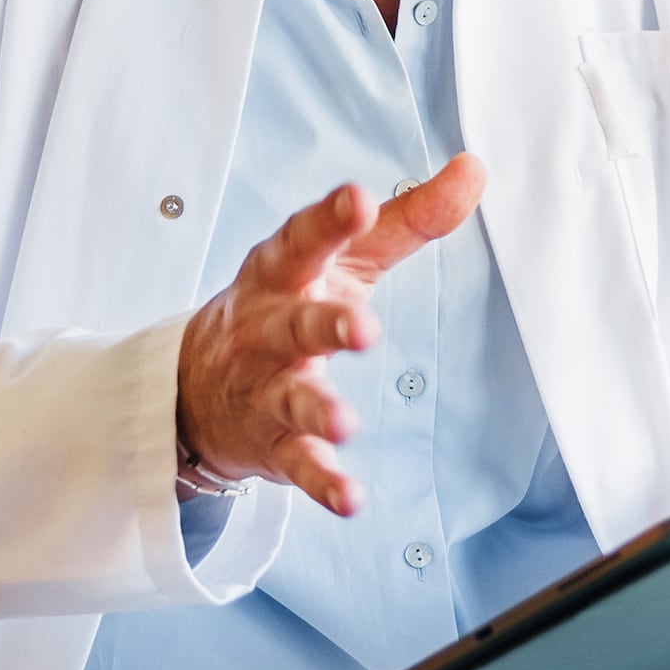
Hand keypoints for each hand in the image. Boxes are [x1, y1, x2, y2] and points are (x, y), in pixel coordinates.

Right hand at [174, 156, 485, 515]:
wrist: (196, 384)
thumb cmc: (286, 303)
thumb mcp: (343, 258)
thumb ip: (408, 218)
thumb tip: (473, 169)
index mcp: (283, 272)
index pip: (304, 239)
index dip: (329, 220)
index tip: (358, 199)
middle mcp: (268, 327)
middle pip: (295, 323)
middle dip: (326, 326)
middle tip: (362, 329)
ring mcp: (266, 387)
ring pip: (291, 397)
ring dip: (318, 410)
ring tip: (345, 422)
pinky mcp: (273, 442)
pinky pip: (297, 464)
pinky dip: (321, 482)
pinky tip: (349, 499)